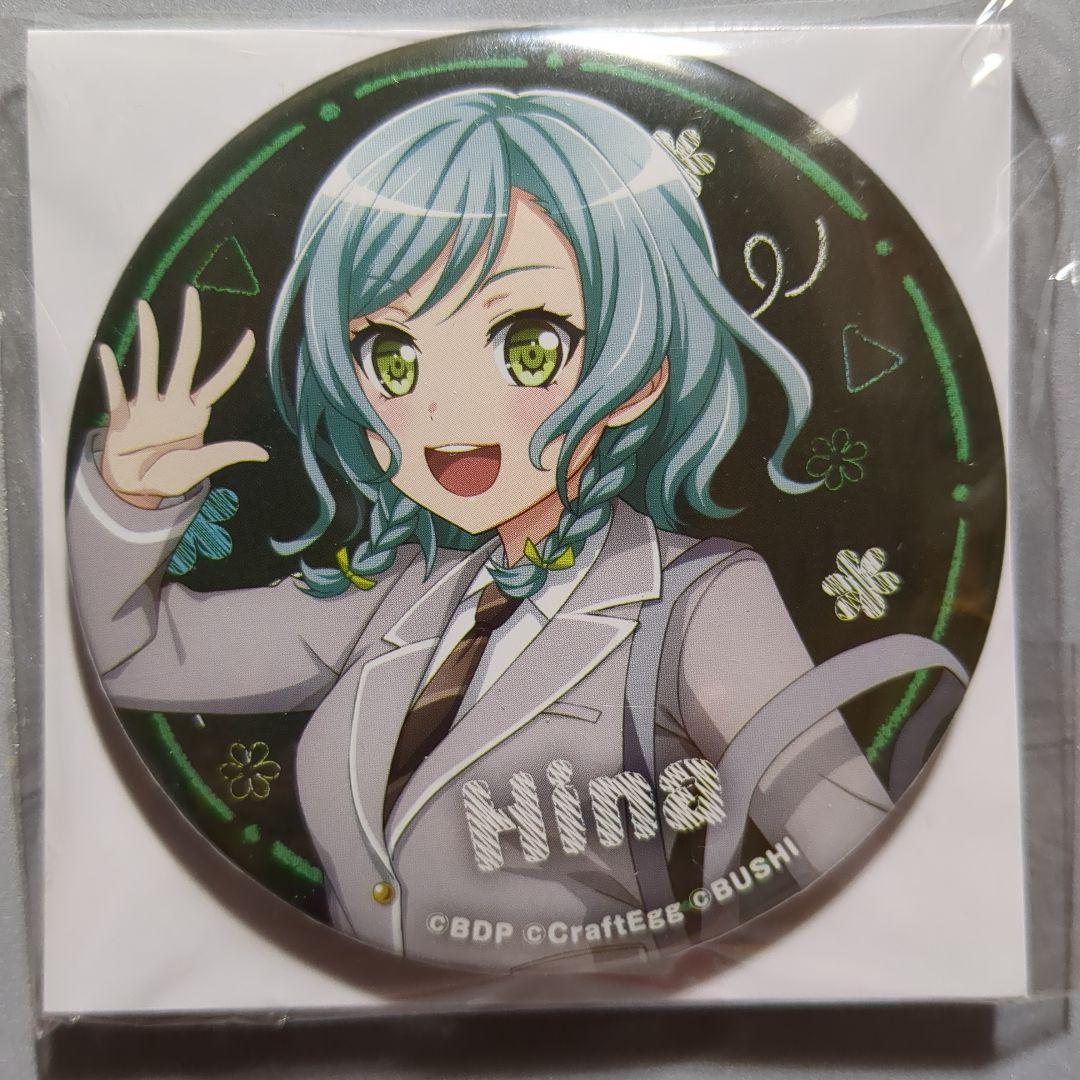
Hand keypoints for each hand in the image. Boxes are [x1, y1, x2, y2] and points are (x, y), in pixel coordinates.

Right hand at [97, 287, 268, 508]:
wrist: (133, 490)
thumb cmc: (168, 477)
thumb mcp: (200, 467)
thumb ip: (226, 454)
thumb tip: (262, 454)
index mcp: (194, 413)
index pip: (219, 381)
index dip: (235, 362)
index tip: (250, 336)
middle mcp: (172, 401)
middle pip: (185, 356)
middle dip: (189, 326)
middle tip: (191, 294)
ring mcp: (146, 404)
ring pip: (149, 362)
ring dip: (147, 336)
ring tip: (144, 307)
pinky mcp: (122, 414)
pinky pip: (116, 388)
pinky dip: (110, 371)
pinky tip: (106, 350)